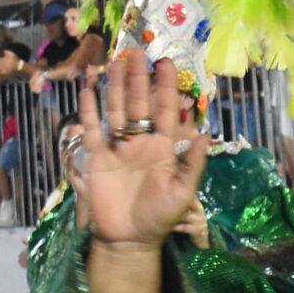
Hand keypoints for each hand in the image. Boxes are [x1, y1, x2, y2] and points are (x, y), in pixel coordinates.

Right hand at [77, 47, 205, 249]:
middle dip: (138, 79)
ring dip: (116, 87)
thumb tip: (205, 135)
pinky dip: (89, 111)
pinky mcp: (97, 158)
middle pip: (138, 104)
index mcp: (163, 148)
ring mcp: (117, 148)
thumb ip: (192, 164)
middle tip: (137, 52)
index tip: (166, 63)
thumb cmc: (160, 217)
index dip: (165, 88)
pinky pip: (93, 130)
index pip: (164, 111)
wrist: (130, 239)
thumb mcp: (183, 192)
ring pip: (116, 111)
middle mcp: (140, 142)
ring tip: (115, 63)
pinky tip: (89, 90)